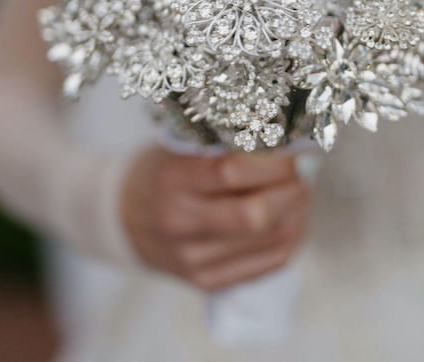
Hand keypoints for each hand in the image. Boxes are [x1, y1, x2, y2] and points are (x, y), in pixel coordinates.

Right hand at [120, 146, 310, 291]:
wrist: (123, 216)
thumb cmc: (161, 172)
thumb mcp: (179, 147)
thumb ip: (223, 145)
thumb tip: (280, 142)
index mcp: (172, 181)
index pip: (231, 171)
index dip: (271, 161)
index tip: (289, 151)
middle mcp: (180, 223)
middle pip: (255, 215)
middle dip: (290, 190)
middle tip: (300, 173)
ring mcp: (193, 258)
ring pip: (269, 241)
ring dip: (296, 213)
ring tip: (298, 193)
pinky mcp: (206, 281)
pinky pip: (267, 265)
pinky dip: (290, 240)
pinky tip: (291, 220)